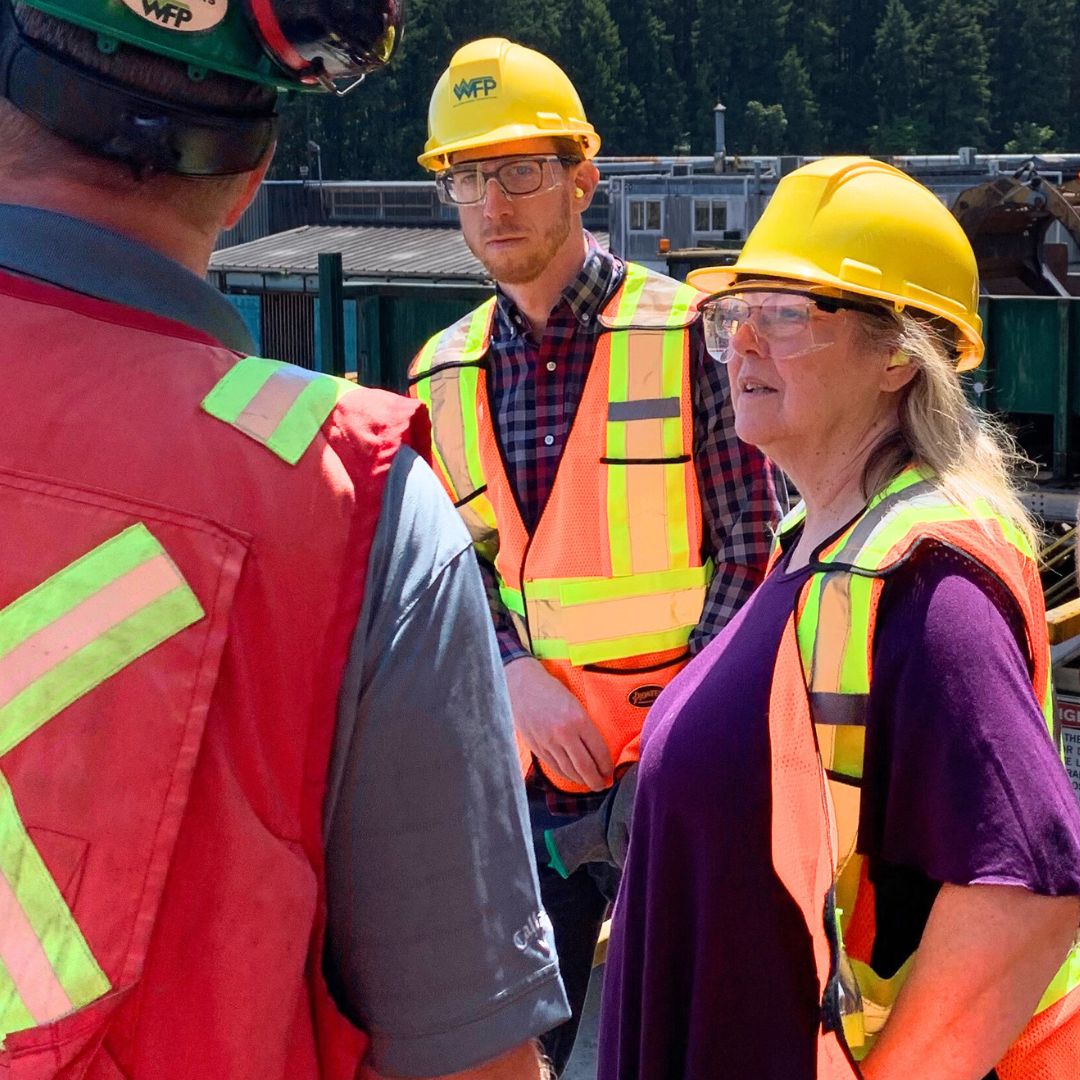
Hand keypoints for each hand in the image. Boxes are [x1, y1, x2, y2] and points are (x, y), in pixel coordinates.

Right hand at [505, 657, 612, 789]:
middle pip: (585, 766)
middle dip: (597, 780)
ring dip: (582, 781)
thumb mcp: (576, 703)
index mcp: (578, 720)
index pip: (598, 751)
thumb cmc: (552, 691)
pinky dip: (566, 775)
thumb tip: (598, 750)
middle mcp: (564, 734)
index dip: (607, 766)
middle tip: (603, 785)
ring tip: (590, 783)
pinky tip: (573, 777)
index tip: (611, 772)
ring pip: (570, 770)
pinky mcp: (537, 748)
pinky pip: (555, 767)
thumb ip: (586, 726)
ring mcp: (549, 743)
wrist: (522, 686)